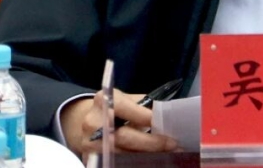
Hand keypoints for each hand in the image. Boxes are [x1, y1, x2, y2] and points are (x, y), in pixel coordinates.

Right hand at [61, 90, 177, 157]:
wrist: (92, 123)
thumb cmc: (116, 110)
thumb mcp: (127, 101)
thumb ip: (143, 106)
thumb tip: (168, 116)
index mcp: (103, 100)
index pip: (122, 107)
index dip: (143, 116)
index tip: (162, 123)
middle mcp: (92, 122)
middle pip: (123, 136)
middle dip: (151, 142)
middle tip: (172, 144)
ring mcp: (90, 143)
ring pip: (122, 154)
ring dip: (147, 155)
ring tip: (167, 154)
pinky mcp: (91, 159)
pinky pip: (116, 162)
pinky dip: (135, 162)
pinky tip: (150, 160)